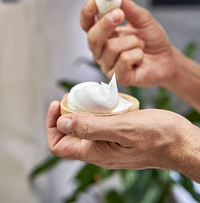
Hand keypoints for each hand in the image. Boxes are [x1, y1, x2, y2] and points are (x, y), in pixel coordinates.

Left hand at [46, 99, 199, 182]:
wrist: (180, 141)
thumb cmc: (157, 136)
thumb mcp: (122, 128)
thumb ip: (90, 128)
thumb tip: (62, 123)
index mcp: (96, 152)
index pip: (59, 146)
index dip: (52, 125)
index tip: (58, 104)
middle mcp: (99, 151)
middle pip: (69, 135)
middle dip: (65, 115)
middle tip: (73, 96)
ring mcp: (109, 144)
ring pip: (84, 129)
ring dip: (81, 112)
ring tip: (87, 96)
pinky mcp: (118, 136)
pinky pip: (99, 125)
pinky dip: (96, 112)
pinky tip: (104, 101)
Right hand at [80, 0, 175, 85]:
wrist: (166, 58)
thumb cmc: (151, 39)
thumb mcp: (142, 19)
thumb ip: (129, 8)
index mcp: (102, 34)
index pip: (87, 24)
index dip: (87, 14)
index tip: (93, 3)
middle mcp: (100, 50)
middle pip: (93, 37)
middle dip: (106, 24)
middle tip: (119, 14)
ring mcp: (107, 65)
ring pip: (112, 47)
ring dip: (133, 42)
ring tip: (140, 45)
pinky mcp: (117, 77)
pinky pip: (124, 60)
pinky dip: (137, 54)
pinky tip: (140, 58)